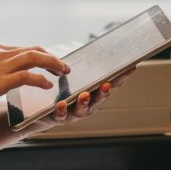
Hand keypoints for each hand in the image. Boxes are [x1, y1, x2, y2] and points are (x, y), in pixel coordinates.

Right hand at [0, 44, 68, 111]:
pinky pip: (28, 76)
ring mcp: (1, 66)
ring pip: (35, 58)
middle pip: (33, 50)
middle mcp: (0, 54)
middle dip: (51, 57)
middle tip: (62, 66)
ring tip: (63, 71)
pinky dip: (41, 79)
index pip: (22, 49)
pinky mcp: (1, 81)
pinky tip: (47, 85)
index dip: (39, 54)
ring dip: (52, 64)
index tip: (48, 61)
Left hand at [21, 67, 135, 135]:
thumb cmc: (63, 94)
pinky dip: (62, 111)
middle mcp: (87, 106)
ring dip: (84, 103)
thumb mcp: (76, 80)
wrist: (41, 114)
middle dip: (104, 93)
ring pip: (82, 110)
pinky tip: (61, 104)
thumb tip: (101, 51)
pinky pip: (61, 116)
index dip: (120, 77)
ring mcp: (73, 114)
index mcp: (94, 95)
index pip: (110, 85)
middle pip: (99, 100)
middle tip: (106, 85)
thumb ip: (87, 70)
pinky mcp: (58, 118)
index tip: (130, 68)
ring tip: (84, 95)